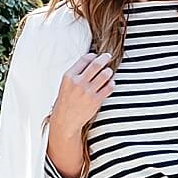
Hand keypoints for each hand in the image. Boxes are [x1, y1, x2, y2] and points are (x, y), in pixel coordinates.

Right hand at [46, 49, 113, 177]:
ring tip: (108, 72)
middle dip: (104, 58)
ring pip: (105, 75)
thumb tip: (91, 61)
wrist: (65, 121)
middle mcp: (78, 83)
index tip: (95, 55)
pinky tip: (110, 83)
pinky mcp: (96, 101)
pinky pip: (109, 87)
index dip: (92, 56)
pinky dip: (111, 83)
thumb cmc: (65, 102)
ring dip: (109, 71)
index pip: (84, 60)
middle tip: (107, 56)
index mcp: (69, 77)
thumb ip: (76, 73)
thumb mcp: (65, 84)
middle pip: (96, 64)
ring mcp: (88, 92)